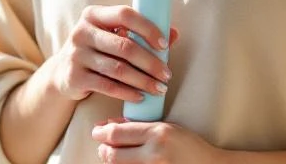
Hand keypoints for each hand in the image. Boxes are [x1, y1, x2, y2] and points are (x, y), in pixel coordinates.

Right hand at [47, 5, 178, 104]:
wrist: (62, 73)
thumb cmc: (96, 50)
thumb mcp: (111, 35)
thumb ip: (140, 33)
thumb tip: (174, 33)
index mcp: (93, 14)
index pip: (125, 14)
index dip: (147, 28)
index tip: (164, 44)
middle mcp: (82, 31)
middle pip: (124, 46)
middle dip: (150, 62)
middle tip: (167, 74)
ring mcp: (76, 55)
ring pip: (118, 69)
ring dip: (143, 80)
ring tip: (159, 88)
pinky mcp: (74, 77)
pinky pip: (108, 86)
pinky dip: (127, 92)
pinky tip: (140, 96)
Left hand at [93, 118, 222, 162]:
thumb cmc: (188, 146)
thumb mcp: (166, 128)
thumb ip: (138, 126)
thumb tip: (110, 125)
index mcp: (157, 133)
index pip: (117, 134)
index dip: (101, 132)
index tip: (97, 131)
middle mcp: (154, 153)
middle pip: (112, 154)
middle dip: (103, 150)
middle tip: (102, 146)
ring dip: (111, 161)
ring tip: (113, 155)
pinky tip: (126, 163)